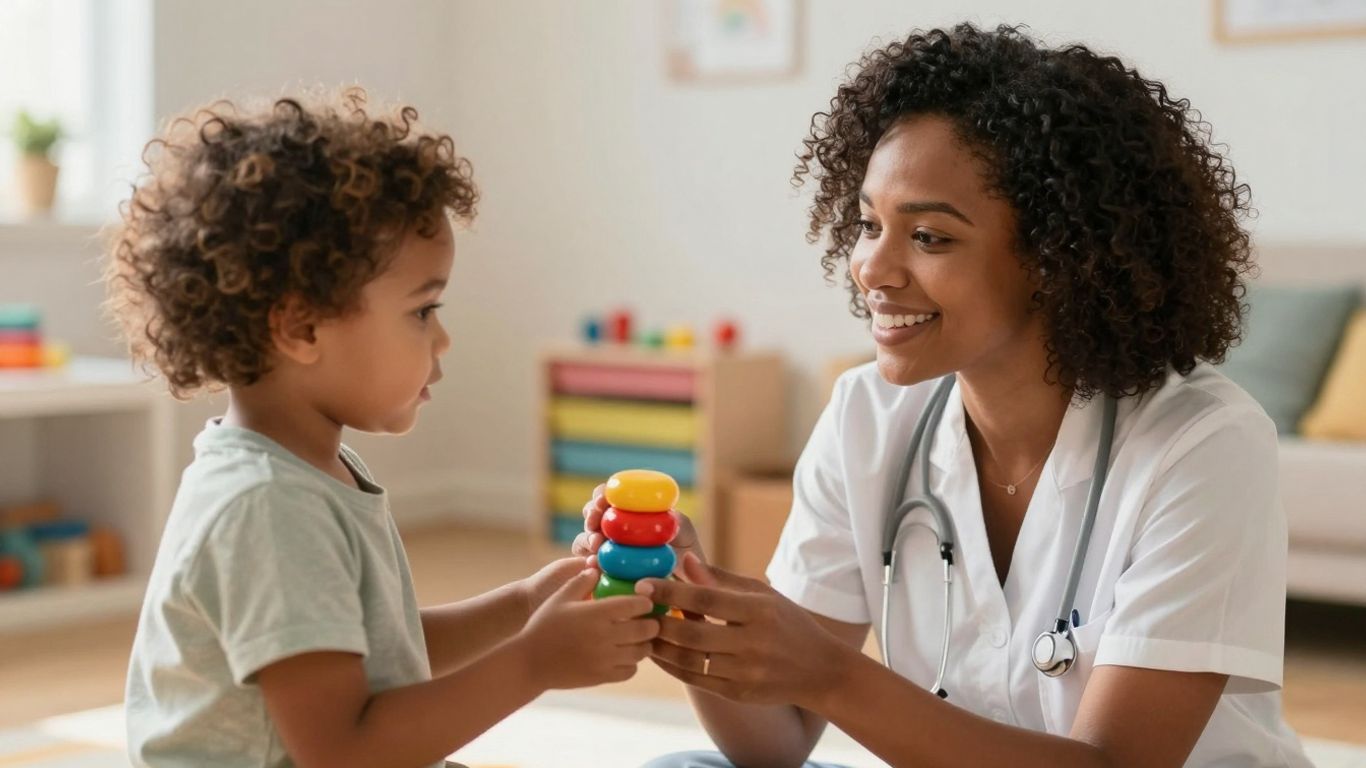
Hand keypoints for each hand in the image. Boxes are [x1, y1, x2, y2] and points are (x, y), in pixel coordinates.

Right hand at [515, 567, 659, 690]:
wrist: (529, 662)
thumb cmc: (543, 626)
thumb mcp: (559, 598)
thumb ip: (581, 581)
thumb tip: (597, 569)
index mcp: (597, 613)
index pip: (637, 605)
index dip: (645, 602)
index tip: (644, 602)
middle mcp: (605, 636)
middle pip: (646, 629)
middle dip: (651, 623)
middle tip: (648, 620)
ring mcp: (605, 659)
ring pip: (642, 652)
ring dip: (644, 644)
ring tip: (638, 639)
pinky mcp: (602, 676)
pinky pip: (630, 670)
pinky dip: (632, 663)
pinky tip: (624, 656)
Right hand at [572, 483, 704, 573]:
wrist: (683, 591)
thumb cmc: (685, 556)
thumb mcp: (684, 533)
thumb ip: (674, 520)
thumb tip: (663, 514)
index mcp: (630, 511)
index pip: (609, 495)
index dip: (602, 494)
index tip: (604, 500)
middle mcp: (614, 528)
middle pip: (591, 514)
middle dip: (591, 515)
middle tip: (595, 522)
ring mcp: (604, 550)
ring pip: (584, 538)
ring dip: (588, 538)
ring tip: (597, 545)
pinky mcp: (600, 572)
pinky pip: (586, 564)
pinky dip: (587, 561)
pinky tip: (594, 564)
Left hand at [637, 553, 848, 709]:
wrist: (820, 671)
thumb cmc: (787, 623)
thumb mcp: (762, 594)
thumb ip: (721, 579)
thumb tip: (684, 561)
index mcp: (759, 611)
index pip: (706, 600)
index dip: (671, 592)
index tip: (644, 584)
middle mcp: (753, 643)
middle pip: (692, 634)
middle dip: (658, 621)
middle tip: (635, 608)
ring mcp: (745, 672)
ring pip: (689, 661)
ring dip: (660, 646)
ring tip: (642, 630)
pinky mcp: (738, 693)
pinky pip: (695, 680)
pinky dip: (672, 666)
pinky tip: (659, 653)